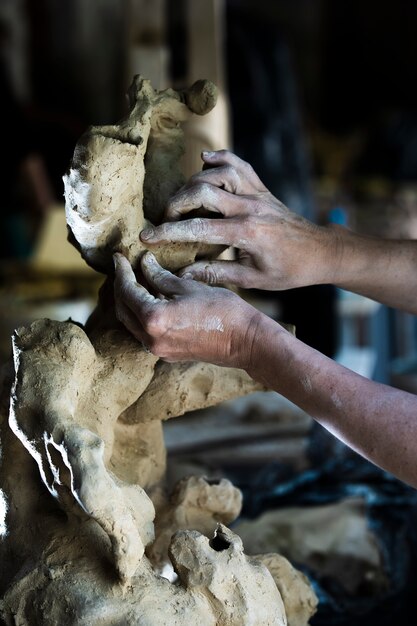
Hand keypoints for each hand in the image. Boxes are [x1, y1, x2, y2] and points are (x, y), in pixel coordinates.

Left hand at [113, 251, 260, 367]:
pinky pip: (144, 333)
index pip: (127, 291)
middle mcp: (150, 338)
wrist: (244, 342)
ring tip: (136, 281)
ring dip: (130, 302)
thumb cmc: (222, 311)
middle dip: (121, 287)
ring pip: (132, 323)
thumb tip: (145, 264)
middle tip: (124, 267)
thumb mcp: (189, 287)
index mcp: (154, 319)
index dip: (122, 271)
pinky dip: (142, 316)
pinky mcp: (168, 354)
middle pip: (123, 309)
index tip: (119, 257)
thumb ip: (161, 277)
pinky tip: (151, 301)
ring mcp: (158, 350)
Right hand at [140, 150, 339, 289]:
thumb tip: (183, 273)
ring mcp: (258, 193)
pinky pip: (240, 164)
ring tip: (182, 200)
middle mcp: (251, 207)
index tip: (148, 237)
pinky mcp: (262, 188)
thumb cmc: (289, 270)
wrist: (320, 252)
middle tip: (165, 218)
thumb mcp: (252, 280)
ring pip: (219, 172)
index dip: (169, 232)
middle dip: (177, 203)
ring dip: (194, 182)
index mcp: (247, 233)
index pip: (199, 228)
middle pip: (203, 191)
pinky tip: (204, 161)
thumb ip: (216, 274)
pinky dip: (221, 158)